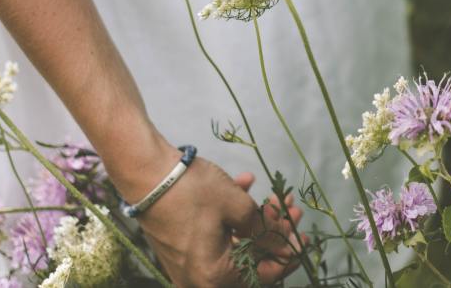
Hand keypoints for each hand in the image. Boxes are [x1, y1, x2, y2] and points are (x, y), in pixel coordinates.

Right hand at [113, 140, 304, 286]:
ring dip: (254, 220)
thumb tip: (285, 246)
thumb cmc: (192, 191)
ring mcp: (189, 264)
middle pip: (249, 259)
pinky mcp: (182, 248)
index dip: (287, 253)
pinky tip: (244, 185)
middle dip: (272, 231)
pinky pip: (215, 236)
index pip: (263, 275)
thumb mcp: (238, 207)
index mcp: (214, 276)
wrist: (147, 173)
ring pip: (234, 244)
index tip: (303, 235)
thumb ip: (265, 231)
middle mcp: (200, 279)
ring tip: (272, 196)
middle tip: (288, 209)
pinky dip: (232, 216)